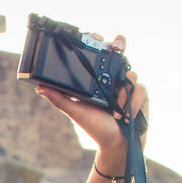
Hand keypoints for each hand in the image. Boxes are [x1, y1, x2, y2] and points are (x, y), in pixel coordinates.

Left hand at [33, 33, 148, 162]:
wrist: (117, 146)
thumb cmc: (96, 129)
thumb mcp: (76, 112)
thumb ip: (60, 99)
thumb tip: (40, 87)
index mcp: (98, 81)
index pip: (99, 55)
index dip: (99, 42)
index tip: (94, 36)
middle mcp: (114, 80)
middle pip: (119, 53)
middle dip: (119, 44)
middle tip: (116, 44)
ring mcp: (128, 86)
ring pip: (131, 72)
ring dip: (123, 90)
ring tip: (116, 106)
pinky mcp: (141, 95)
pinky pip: (140, 89)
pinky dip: (133, 102)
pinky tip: (126, 114)